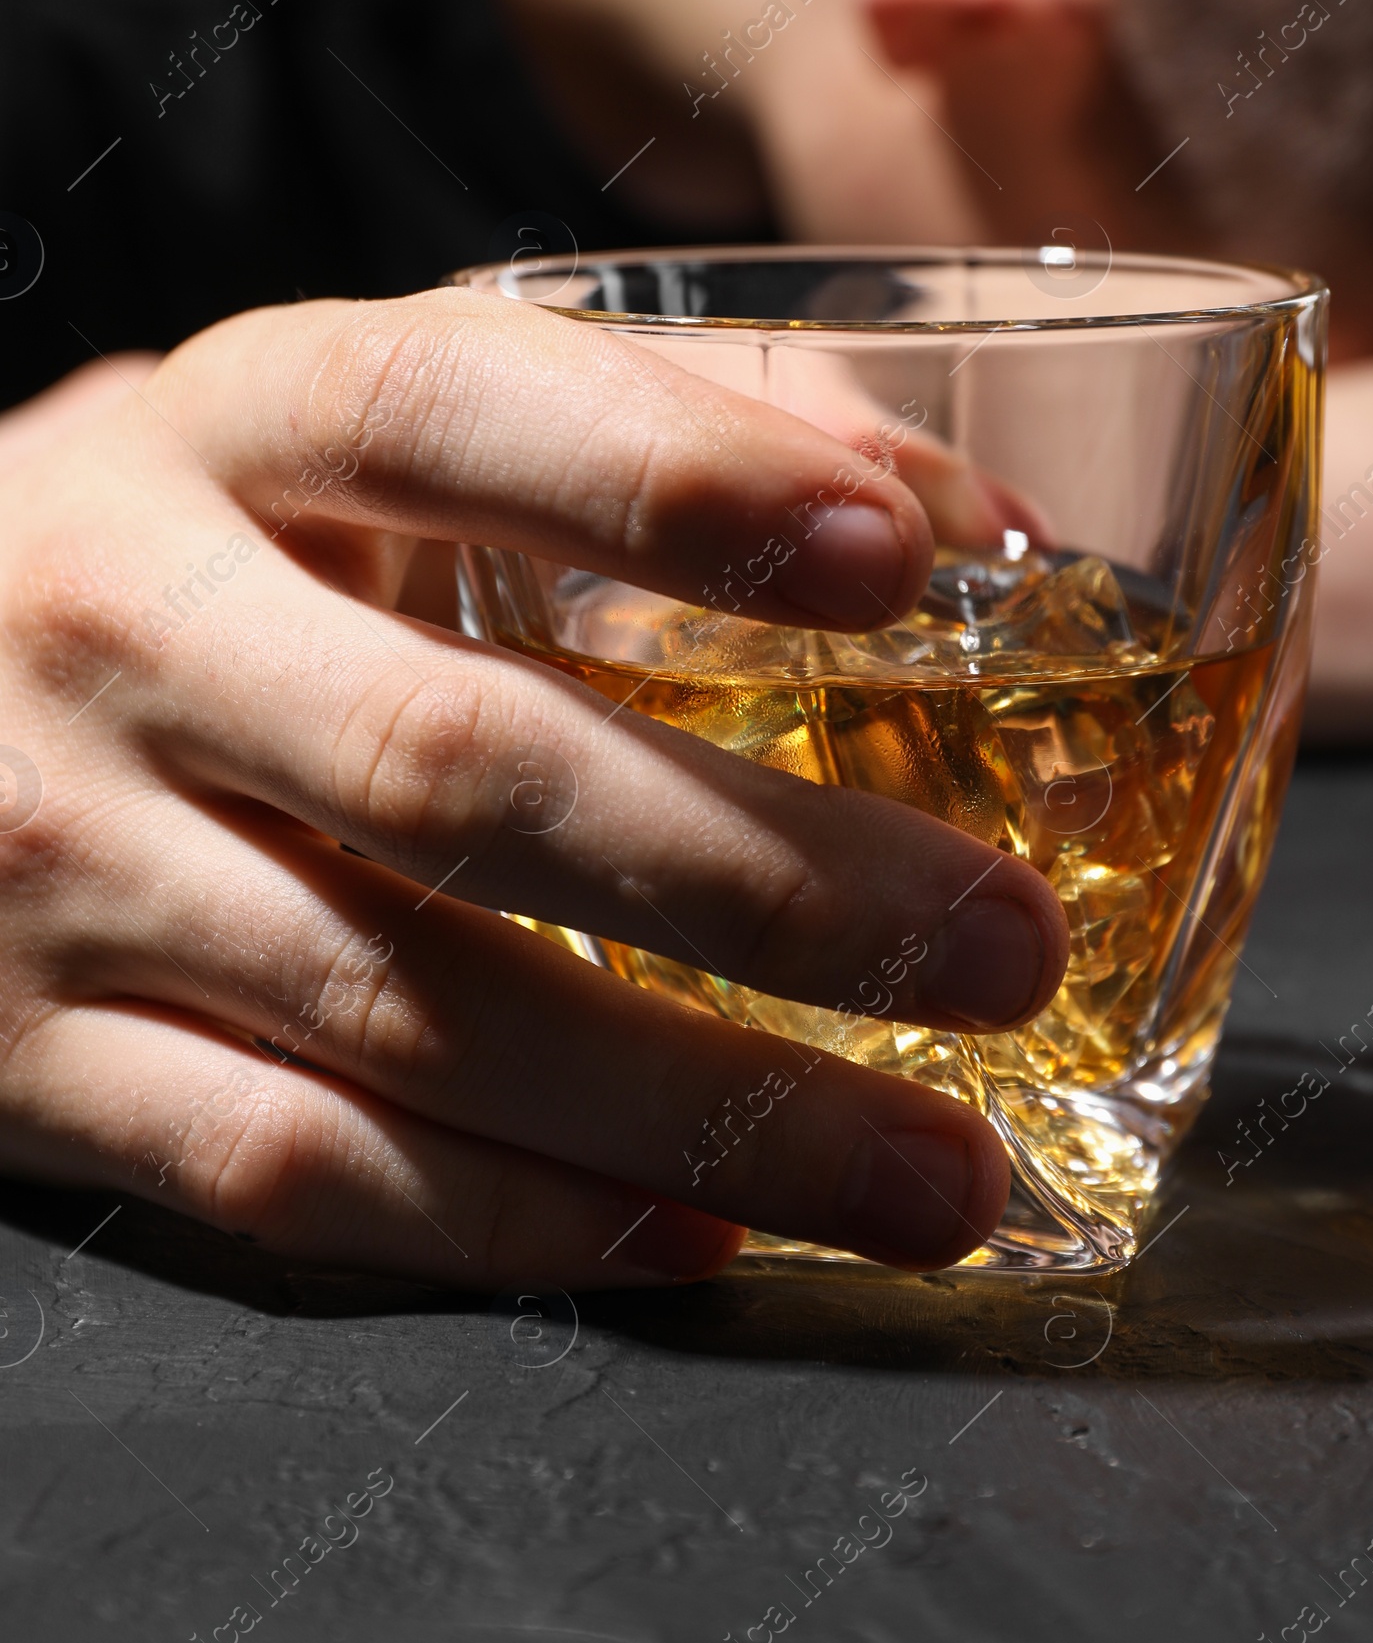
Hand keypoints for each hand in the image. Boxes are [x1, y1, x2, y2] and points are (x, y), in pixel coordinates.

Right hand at [0, 292, 1066, 1285]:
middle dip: (769, 878)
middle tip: (1005, 942)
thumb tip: (957, 514)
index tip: (904, 565)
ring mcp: (62, 861)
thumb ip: (645, 413)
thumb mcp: (356, 424)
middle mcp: (127, 629)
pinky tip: (710, 1229)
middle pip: (460, 768)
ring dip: (704, 1109)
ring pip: (407, 1014)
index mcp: (229, 423)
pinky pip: (294, 1172)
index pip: (439, 413)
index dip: (672, 481)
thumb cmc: (206, 538)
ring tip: (939, 1165)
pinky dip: (521, 1219)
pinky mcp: (29, 1061)